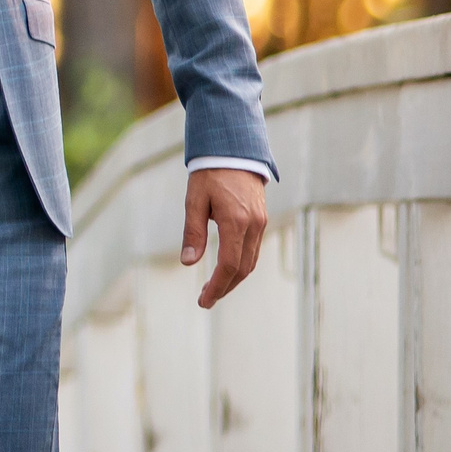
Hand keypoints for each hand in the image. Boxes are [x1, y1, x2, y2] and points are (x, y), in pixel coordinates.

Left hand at [183, 167, 267, 308]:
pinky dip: (241, 264)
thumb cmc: (209, 174)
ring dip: (234, 278)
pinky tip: (226, 270)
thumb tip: (188, 262)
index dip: (217, 286)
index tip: (204, 300)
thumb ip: (193, 232)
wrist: (234, 151)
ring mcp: (261, 223)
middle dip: (224, 287)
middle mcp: (254, 225)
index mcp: (236, 221)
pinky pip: (253, 249)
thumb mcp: (194, 201)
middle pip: (243, 268)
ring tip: (214, 289)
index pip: (229, 264)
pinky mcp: (262, 220)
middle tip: (206, 299)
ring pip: (251, 261)